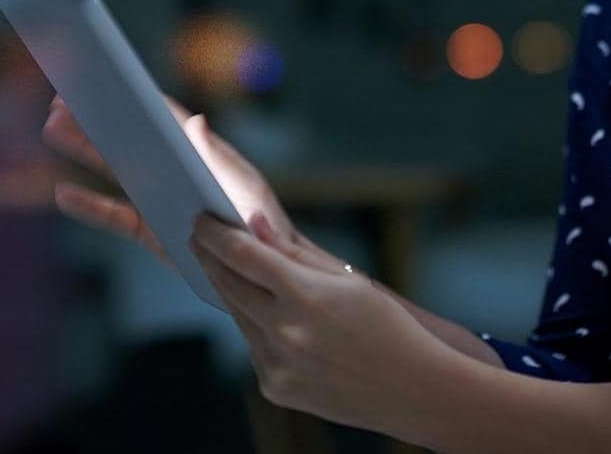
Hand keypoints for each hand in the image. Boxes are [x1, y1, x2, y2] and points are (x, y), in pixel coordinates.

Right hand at [43, 94, 308, 269]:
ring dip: (85, 151)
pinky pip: (115, 215)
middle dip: (97, 118)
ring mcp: (161, 201)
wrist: (264, 279)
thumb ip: (215, 159)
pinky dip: (89, 206)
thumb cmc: (265, 230)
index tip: (105, 75)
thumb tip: (195, 120)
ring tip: (51, 129)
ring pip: (117, 171)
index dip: (135, 96)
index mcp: (201, 154)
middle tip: (60, 97)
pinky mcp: (152, 232)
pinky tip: (62, 194)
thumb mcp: (244, 191)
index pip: (165, 117)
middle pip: (131, 138)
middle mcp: (177, 172)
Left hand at [189, 210, 460, 437]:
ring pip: (239, 316)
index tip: (200, 219)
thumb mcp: (348, 280)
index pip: (243, 254)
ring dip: (233, 292)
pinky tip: (266, 315)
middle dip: (211, 259)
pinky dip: (257, 328)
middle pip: (229, 284)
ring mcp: (277, 363)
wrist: (412, 390)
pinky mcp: (275, 387)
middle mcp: (284, 331)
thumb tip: (252, 223)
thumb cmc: (386, 326)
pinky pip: (255, 347)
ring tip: (229, 270)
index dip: (215, 234)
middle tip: (198, 238)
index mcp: (305, 295)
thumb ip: (294, 253)